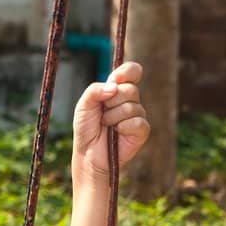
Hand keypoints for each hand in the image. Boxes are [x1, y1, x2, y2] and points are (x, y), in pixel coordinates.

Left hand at [71, 61, 149, 178]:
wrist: (88, 154)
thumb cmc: (86, 129)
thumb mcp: (83, 106)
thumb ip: (95, 90)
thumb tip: (114, 86)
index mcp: (118, 89)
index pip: (132, 71)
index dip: (126, 72)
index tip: (115, 79)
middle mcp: (130, 100)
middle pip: (130, 90)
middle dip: (112, 102)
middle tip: (102, 113)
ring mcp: (138, 115)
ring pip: (131, 107)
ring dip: (113, 117)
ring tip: (106, 125)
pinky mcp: (142, 131)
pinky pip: (138, 122)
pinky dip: (124, 127)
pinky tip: (117, 133)